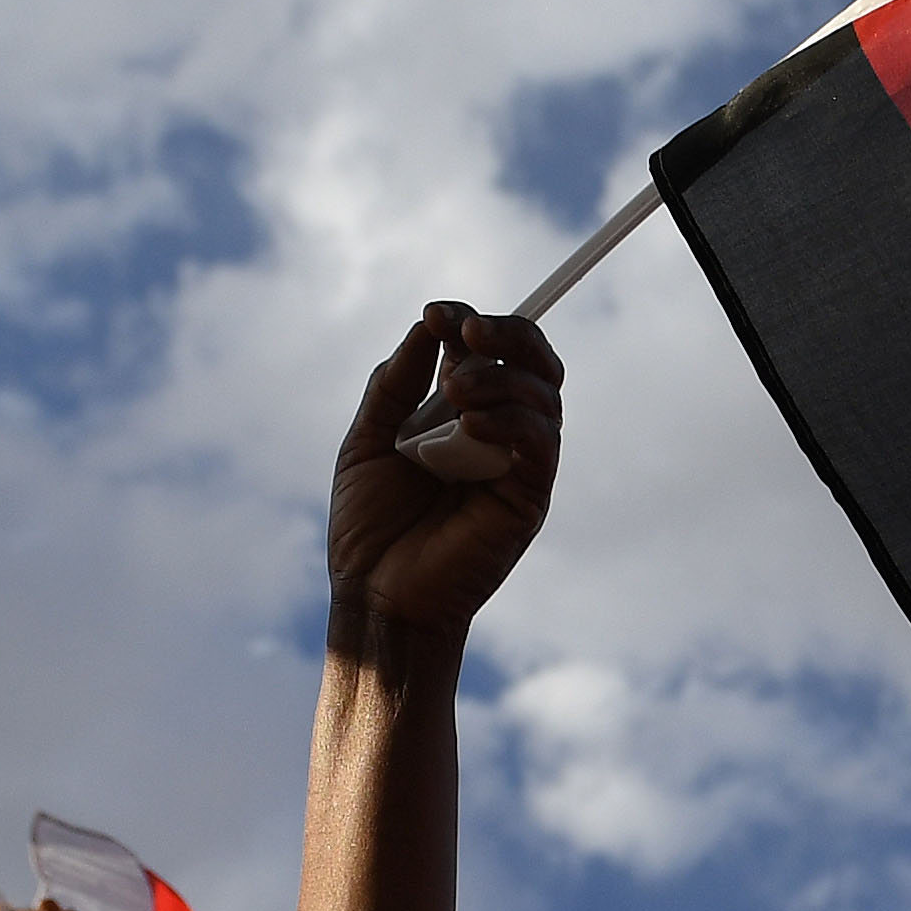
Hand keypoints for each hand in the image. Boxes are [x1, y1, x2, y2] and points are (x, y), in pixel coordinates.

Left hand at [326, 305, 560, 645]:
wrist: (376, 595)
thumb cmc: (370, 526)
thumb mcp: (368, 439)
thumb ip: (396, 383)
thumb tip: (427, 327)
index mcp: (460, 413)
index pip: (488, 349)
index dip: (467, 322)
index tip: (433, 315)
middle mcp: (497, 432)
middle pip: (533, 359)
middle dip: (506, 332)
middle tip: (466, 334)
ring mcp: (517, 464)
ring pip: (542, 393)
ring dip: (501, 378)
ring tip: (458, 393)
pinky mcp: (529, 497)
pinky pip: (540, 441)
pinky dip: (511, 419)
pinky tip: (472, 424)